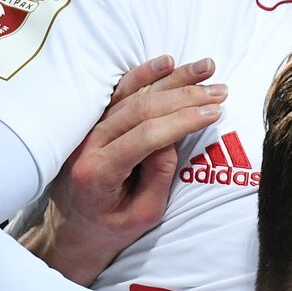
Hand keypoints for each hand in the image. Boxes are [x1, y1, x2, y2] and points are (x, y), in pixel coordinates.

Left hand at [20, 55, 226, 284]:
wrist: (71, 228)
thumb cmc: (111, 227)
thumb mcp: (144, 214)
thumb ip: (159, 176)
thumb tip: (176, 135)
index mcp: (97, 172)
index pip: (145, 136)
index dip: (182, 121)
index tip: (215, 112)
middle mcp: (86, 145)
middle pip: (140, 108)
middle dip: (185, 96)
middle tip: (220, 90)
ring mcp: (85, 129)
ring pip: (131, 94)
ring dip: (172, 79)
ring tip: (206, 67)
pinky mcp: (91, 121)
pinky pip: (117, 92)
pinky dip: (143, 75)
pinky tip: (167, 62)